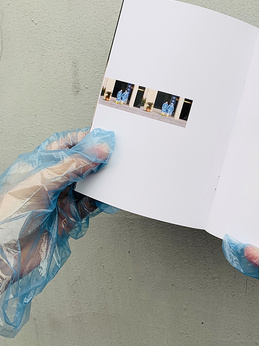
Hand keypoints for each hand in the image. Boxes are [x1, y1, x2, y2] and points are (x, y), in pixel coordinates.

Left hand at [0, 128, 114, 336]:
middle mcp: (51, 180)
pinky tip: (107, 196)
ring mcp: (61, 199)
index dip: (83, 139)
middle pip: (80, 164)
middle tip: (113, 156)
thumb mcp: (41, 182)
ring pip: (88, 184)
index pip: (65, 145)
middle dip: (96, 159)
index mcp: (39, 165)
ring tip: (113, 175)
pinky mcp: (69, 216)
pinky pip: (90, 204)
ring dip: (101, 181)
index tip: (102, 138)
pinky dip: (101, 200)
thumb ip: (72, 166)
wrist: (4, 254)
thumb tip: (97, 151)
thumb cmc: (8, 215)